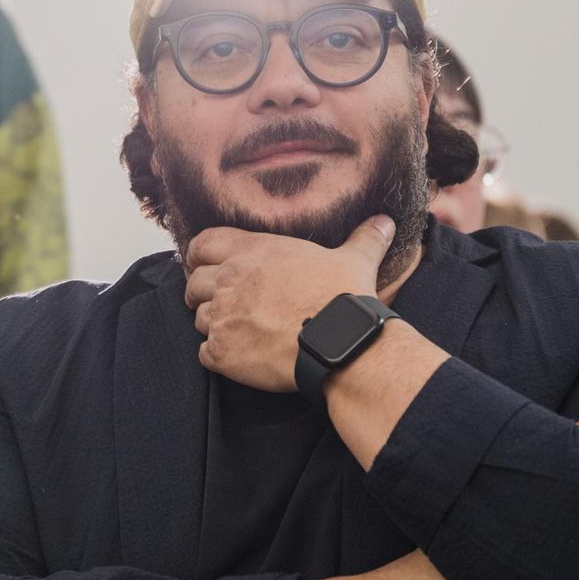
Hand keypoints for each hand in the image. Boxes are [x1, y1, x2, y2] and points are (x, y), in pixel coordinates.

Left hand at [184, 216, 395, 391]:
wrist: (341, 343)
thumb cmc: (344, 298)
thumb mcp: (355, 259)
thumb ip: (363, 238)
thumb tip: (385, 221)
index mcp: (253, 251)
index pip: (203, 244)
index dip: (201, 256)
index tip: (206, 266)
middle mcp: (230, 280)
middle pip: (194, 284)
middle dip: (202, 294)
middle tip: (223, 305)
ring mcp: (223, 317)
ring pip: (199, 320)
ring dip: (214, 326)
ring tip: (239, 333)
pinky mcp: (223, 352)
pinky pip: (204, 354)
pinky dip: (217, 357)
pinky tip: (239, 358)